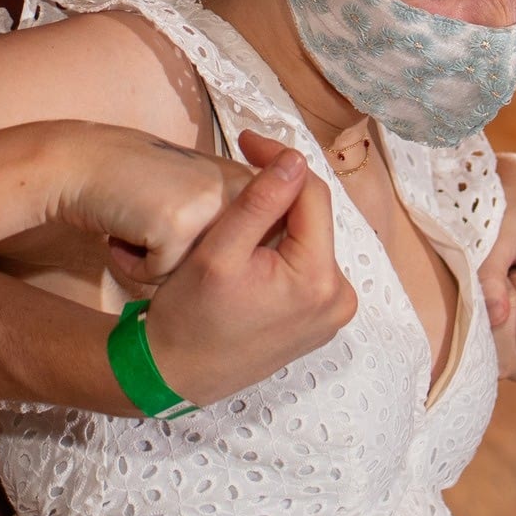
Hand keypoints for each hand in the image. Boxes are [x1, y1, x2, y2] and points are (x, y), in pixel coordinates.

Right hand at [39, 121, 245, 294]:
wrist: (84, 162)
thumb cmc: (137, 180)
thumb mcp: (196, 190)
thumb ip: (227, 215)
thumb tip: (245, 265)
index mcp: (245, 181)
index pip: (251, 244)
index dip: (204, 247)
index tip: (173, 221)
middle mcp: (236, 192)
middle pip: (220, 263)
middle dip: (180, 255)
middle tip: (155, 223)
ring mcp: (209, 208)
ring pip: (190, 273)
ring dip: (157, 261)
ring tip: (139, 226)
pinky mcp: (177, 228)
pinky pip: (157, 273)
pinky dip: (132, 262)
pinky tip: (122, 232)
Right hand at [134, 133, 355, 408]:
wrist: (176, 374)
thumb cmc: (190, 316)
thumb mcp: (219, 253)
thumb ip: (259, 203)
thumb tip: (295, 159)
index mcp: (320, 279)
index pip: (313, 195)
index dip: (278, 160)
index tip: (244, 141)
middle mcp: (339, 297)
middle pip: (315, 218)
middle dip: (278, 194)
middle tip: (236, 174)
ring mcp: (333, 312)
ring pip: (310, 239)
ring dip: (279, 219)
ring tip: (239, 213)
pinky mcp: (319, 319)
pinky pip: (306, 264)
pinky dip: (282, 246)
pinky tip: (251, 246)